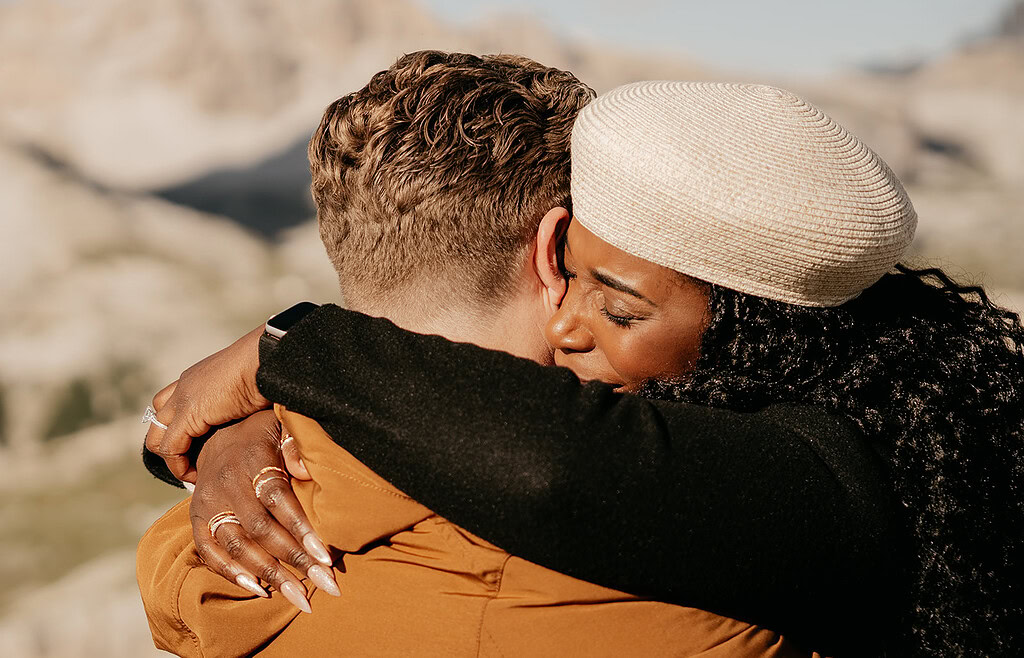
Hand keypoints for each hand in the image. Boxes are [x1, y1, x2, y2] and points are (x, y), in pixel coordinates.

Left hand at [146, 325, 268, 481]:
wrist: (270, 358)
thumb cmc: (272, 370)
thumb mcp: (252, 387)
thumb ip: (245, 403)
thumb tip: (264, 416)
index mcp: (200, 377)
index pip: (172, 404)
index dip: (179, 430)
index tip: (200, 451)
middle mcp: (185, 385)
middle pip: (158, 420)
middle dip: (170, 446)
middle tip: (192, 465)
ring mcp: (183, 399)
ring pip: (157, 437)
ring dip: (172, 460)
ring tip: (193, 474)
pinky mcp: (188, 415)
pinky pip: (170, 449)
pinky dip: (179, 467)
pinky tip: (196, 475)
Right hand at [188, 410, 337, 612]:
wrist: (214, 433)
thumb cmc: (260, 434)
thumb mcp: (280, 425)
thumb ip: (294, 443)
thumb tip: (305, 471)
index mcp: (250, 459)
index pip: (277, 498)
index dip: (301, 528)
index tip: (326, 556)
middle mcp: (225, 483)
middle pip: (260, 529)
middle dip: (294, 560)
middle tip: (324, 585)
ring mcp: (207, 504)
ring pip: (237, 546)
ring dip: (270, 575)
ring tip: (299, 598)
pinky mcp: (196, 520)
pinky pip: (210, 553)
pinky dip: (233, 574)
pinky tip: (261, 591)